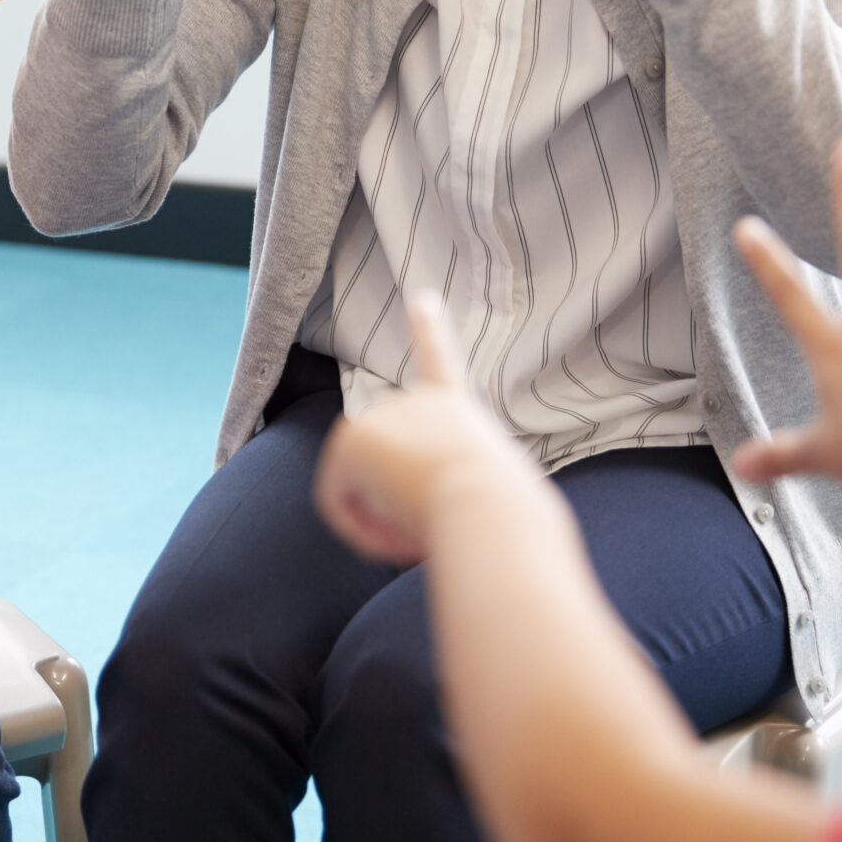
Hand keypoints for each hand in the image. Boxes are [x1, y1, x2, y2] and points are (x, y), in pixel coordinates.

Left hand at [314, 294, 541, 566]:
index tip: (422, 299)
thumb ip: (451, 492)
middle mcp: (417, 400)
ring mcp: (381, 414)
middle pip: (387, 465)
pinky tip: (386, 542)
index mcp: (456, 409)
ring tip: (419, 539)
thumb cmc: (506, 518)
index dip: (429, 329)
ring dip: (382, 522)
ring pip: (362, 488)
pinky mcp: (351, 440)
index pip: (439, 361)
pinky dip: (356, 529)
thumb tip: (417, 517)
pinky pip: (335, 499)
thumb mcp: (489, 497)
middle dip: (397, 503)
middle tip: (431, 536)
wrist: (487, 506)